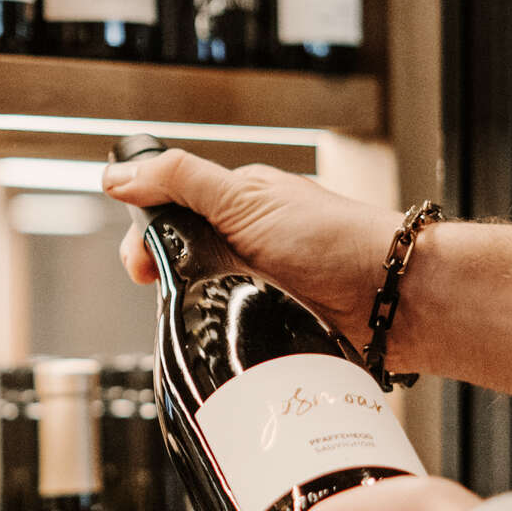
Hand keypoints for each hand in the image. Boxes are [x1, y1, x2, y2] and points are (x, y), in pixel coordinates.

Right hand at [102, 148, 401, 343]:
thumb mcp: (244, 199)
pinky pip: (229, 332)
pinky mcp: (271, 323)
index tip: (143, 263)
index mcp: (236, 202)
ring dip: (194, 310)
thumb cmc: (334, 241)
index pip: (167, 211)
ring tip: (212, 312)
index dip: (146, 236)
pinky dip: (220, 335)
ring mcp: (257, 284)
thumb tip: (119, 174)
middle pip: (177, 260)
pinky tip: (225, 337)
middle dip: (166, 277)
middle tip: (168, 291)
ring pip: (199, 300)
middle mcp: (244, 242)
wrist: (392, 299)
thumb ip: (180, 181)